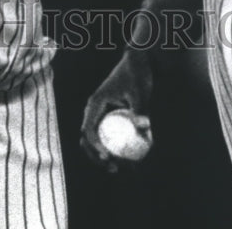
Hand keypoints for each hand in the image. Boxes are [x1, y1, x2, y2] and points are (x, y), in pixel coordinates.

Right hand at [81, 51, 153, 172]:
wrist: (138, 63)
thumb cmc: (138, 75)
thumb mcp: (140, 93)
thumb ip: (140, 110)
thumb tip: (144, 129)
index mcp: (95, 104)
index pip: (88, 130)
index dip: (94, 147)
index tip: (108, 157)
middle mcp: (93, 110)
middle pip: (87, 140)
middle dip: (96, 157)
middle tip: (114, 168)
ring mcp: (99, 114)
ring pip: (94, 140)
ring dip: (101, 156)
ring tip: (119, 168)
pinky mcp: (107, 117)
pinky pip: (105, 136)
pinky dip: (111, 149)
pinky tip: (126, 159)